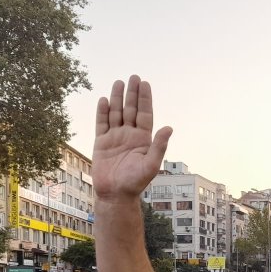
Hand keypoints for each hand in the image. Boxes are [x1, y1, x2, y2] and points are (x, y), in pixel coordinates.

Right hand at [92, 75, 172, 200]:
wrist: (115, 195)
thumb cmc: (135, 182)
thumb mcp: (151, 165)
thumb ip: (159, 146)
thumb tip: (169, 127)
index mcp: (143, 139)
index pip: (144, 114)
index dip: (144, 99)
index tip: (145, 83)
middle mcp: (129, 136)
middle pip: (131, 110)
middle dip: (132, 94)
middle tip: (134, 77)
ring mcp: (115, 138)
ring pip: (116, 113)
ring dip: (118, 98)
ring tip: (119, 83)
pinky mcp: (101, 143)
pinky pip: (101, 124)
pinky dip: (103, 112)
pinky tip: (104, 100)